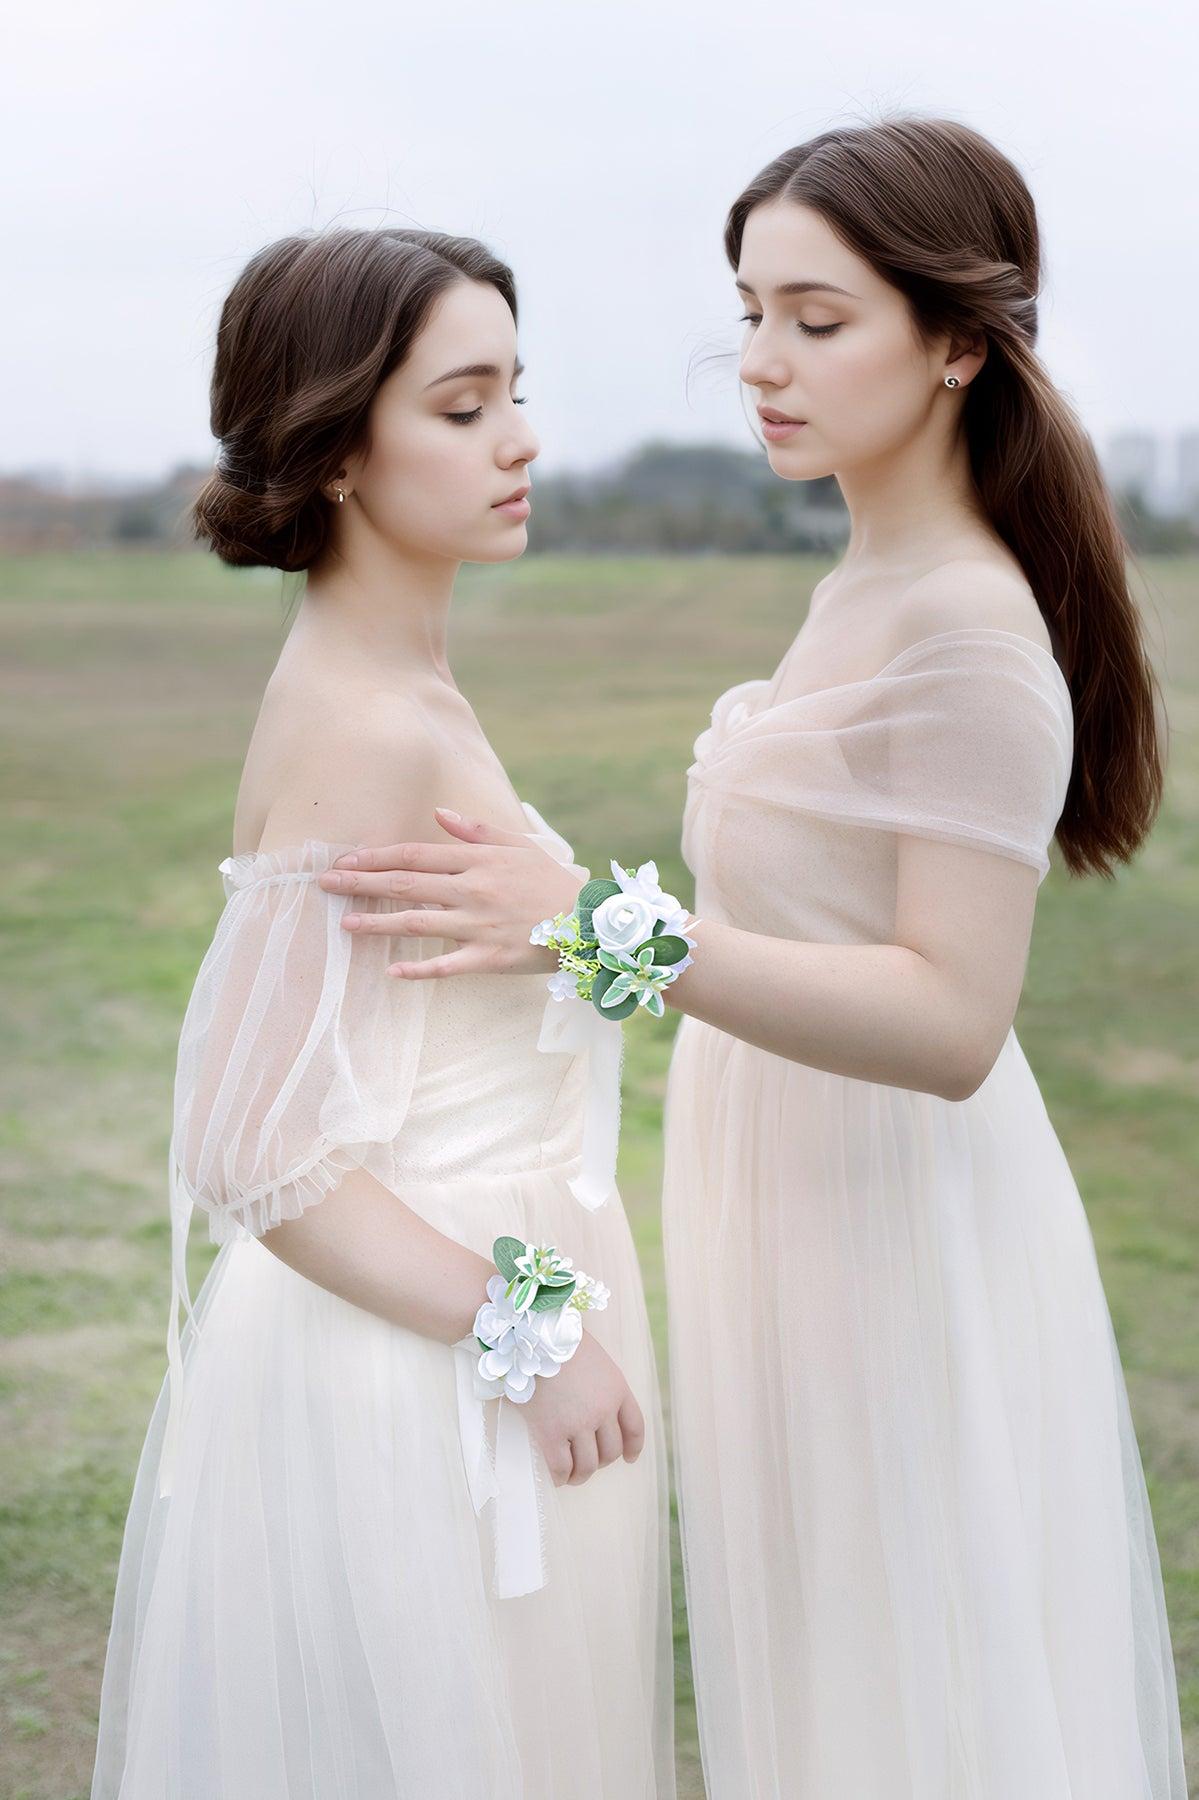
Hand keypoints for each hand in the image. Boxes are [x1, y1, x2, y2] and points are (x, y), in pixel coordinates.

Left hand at [316, 808, 584, 978]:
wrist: (590, 922)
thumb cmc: (552, 882)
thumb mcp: (519, 845)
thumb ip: (476, 830)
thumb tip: (437, 814)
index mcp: (478, 861)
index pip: (416, 855)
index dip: (377, 856)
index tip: (346, 859)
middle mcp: (473, 891)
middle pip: (407, 884)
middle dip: (362, 883)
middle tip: (326, 884)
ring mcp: (479, 926)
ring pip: (418, 923)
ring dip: (378, 924)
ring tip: (345, 925)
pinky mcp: (490, 958)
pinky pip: (448, 966)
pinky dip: (419, 970)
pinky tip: (392, 972)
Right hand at [521, 1329, 645, 1486]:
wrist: (532, 1336)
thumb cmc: (559, 1341)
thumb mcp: (595, 1359)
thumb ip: (601, 1386)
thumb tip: (594, 1412)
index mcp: (617, 1389)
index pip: (635, 1428)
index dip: (633, 1447)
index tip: (629, 1458)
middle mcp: (603, 1410)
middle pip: (611, 1451)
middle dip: (602, 1461)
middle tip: (589, 1462)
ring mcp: (577, 1424)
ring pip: (587, 1464)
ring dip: (582, 1474)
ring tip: (573, 1475)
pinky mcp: (550, 1433)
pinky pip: (560, 1467)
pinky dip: (561, 1477)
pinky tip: (557, 1477)